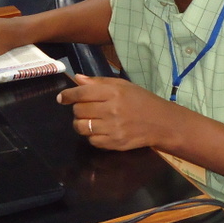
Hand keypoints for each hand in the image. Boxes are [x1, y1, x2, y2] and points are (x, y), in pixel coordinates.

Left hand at [57, 75, 174, 150]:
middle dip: (77, 109)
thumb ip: (98, 82)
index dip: (68, 95)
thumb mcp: (123, 85)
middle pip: (79, 110)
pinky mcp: (114, 143)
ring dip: (81, 123)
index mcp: (114, 92)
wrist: (161, 123)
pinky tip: (100, 130)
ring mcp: (113, 128)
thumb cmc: (141, 100)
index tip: (62, 98)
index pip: (81, 93)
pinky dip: (91, 135)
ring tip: (89, 120)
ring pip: (81, 127)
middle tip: (85, 108)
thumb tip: (77, 78)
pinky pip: (91, 140)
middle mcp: (112, 110)